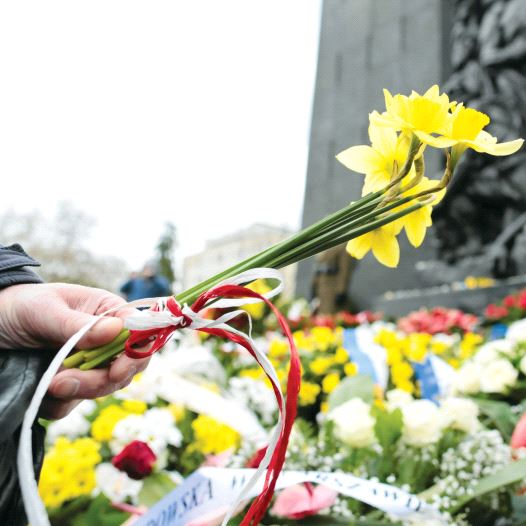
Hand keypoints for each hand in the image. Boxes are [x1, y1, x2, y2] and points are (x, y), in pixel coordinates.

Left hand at [0, 283, 149, 418]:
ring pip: (103, 389)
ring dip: (77, 391)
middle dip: (100, 380)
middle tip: (64, 381)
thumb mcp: (46, 310)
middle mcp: (106, 340)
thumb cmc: (22, 305)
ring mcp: (90, 365)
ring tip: (47, 383)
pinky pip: (74, 404)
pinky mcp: (70, 385)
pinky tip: (41, 389)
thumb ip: (79, 324)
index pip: (140, 334)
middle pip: (126, 368)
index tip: (117, 371)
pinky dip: (58, 403)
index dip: (136, 354)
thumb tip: (116, 329)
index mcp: (109, 313)